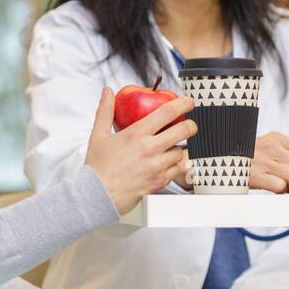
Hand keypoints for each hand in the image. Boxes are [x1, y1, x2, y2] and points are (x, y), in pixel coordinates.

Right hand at [84, 87, 196, 213]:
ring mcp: (157, 166)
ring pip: (182, 152)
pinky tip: (166, 163)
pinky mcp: (160, 181)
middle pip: (184, 131)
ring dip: (179, 148)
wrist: (97, 195)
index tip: (188, 102)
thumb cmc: (98, 167)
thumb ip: (105, 111)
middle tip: (189, 125)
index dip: (183, 104)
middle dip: (191, 125)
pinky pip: (177, 170)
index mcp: (137, 134)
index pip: (167, 113)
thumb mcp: (98, 135)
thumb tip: (107, 92)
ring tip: (170, 148)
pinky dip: (175, 165)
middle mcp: (150, 149)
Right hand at [250, 131, 288, 193]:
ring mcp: (261, 160)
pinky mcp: (252, 175)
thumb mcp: (271, 150)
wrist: (219, 159)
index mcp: (279, 138)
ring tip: (287, 190)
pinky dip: (282, 192)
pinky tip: (276, 191)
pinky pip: (279, 186)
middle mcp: (271, 146)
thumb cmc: (252, 159)